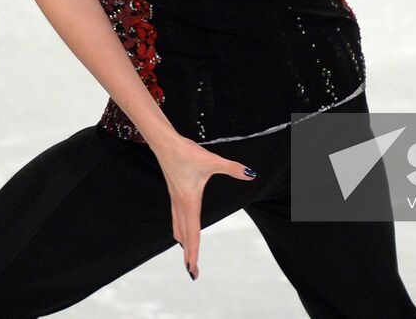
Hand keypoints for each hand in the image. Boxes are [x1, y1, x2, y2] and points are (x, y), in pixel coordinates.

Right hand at [149, 133, 256, 280]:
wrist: (164, 143)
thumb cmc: (186, 152)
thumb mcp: (212, 161)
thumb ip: (232, 168)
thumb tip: (251, 173)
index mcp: (189, 202)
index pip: (193, 233)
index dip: (193, 253)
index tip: (192, 270)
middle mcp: (181, 205)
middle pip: (184, 236)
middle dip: (189, 254)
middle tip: (193, 272)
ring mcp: (176, 200)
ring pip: (178, 228)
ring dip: (184, 243)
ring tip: (189, 256)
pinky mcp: (175, 194)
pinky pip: (177, 218)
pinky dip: (180, 230)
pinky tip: (182, 233)